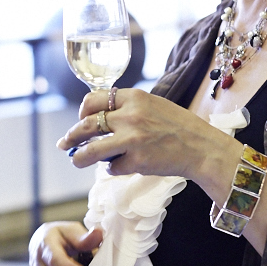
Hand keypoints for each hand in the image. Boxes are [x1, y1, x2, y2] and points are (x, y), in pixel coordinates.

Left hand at [56, 88, 235, 180]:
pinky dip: (113, 168)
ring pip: (91, 150)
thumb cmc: (178, 126)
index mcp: (134, 97)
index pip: (93, 100)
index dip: (82, 111)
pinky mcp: (137, 161)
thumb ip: (128, 108)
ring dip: (80, 157)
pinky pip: (112, 167)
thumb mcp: (153, 105)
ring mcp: (132, 139)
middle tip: (64, 143)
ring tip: (77, 160)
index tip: (80, 119)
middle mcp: (130, 116)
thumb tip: (97, 119)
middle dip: (71, 136)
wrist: (202, 148)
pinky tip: (121, 166)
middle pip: (87, 125)